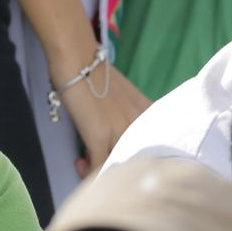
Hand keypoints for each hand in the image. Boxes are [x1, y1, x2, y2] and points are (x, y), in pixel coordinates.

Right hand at [57, 61, 149, 176]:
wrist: (78, 59)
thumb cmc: (94, 71)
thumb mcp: (123, 95)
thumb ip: (128, 112)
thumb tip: (117, 126)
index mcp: (149, 116)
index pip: (153, 148)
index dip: (134, 157)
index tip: (116, 154)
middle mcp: (140, 126)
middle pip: (136, 161)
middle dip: (118, 167)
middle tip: (98, 161)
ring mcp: (120, 133)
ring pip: (118, 166)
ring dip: (101, 170)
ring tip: (87, 163)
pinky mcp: (99, 138)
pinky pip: (98, 166)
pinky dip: (88, 171)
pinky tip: (80, 164)